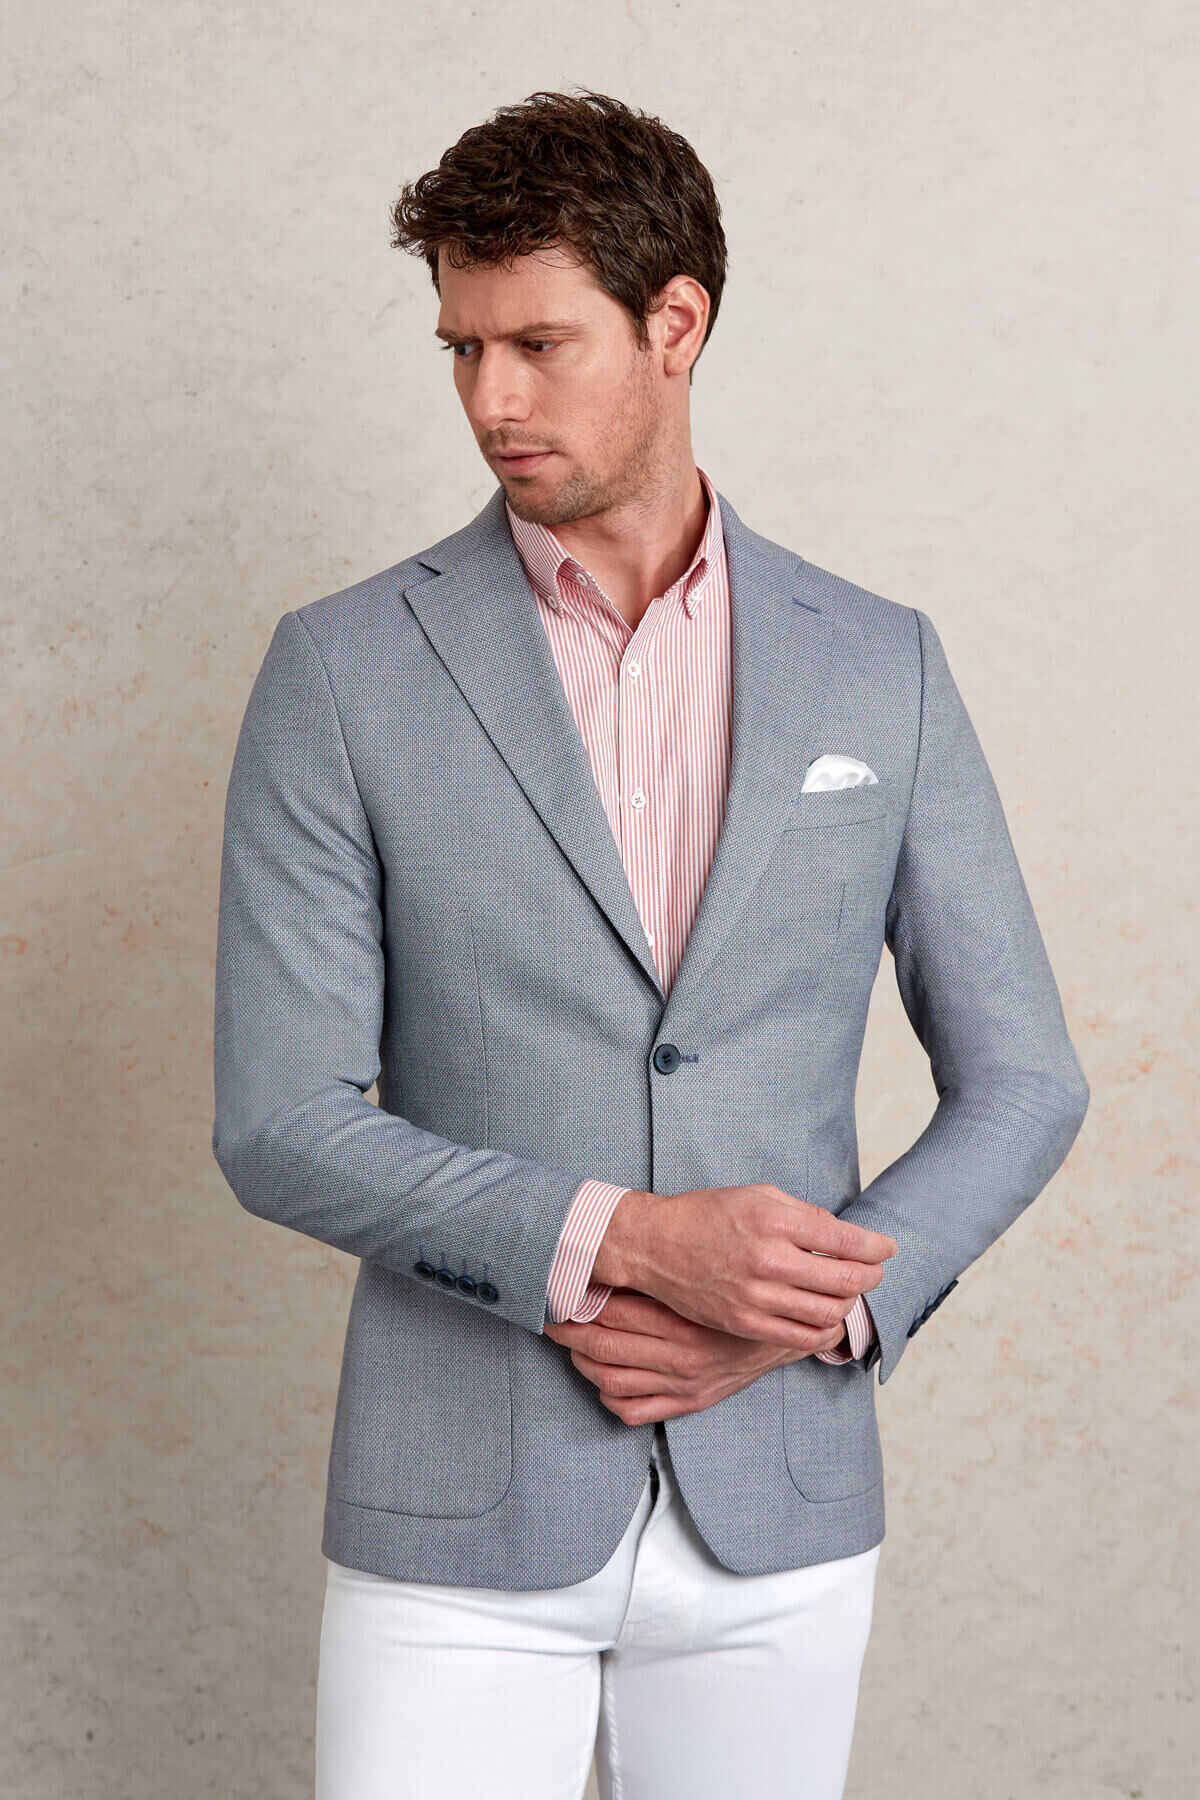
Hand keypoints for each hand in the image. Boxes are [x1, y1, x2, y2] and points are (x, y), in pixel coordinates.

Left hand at [543, 1287, 849, 1425]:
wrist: (792, 1332)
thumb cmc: (750, 1290)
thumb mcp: (722, 1265)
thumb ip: (680, 1257)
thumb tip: (627, 1231)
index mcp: (686, 1323)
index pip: (615, 1316)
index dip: (580, 1305)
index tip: (560, 1292)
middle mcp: (681, 1359)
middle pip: (604, 1348)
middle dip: (569, 1333)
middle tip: (550, 1316)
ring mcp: (683, 1385)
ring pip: (611, 1380)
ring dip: (582, 1362)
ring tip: (568, 1341)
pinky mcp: (689, 1403)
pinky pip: (633, 1409)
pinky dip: (608, 1394)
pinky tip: (600, 1375)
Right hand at [611, 1183, 895, 1350]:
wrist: (655, 1245)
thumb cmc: (707, 1214)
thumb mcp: (758, 1195)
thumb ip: (804, 1213)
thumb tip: (842, 1233)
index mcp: (776, 1221)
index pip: (847, 1241)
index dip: (877, 1247)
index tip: (887, 1248)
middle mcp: (769, 1260)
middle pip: (846, 1281)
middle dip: (870, 1276)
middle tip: (873, 1271)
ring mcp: (757, 1297)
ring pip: (829, 1312)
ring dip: (848, 1303)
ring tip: (846, 1292)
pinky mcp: (745, 1323)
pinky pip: (802, 1337)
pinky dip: (824, 1330)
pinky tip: (825, 1317)